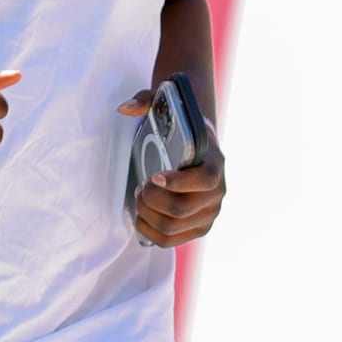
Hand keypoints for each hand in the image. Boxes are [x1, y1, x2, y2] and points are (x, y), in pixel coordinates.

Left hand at [118, 90, 225, 246]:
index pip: (205, 180)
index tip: (154, 175)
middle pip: (182, 209)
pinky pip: (170, 241)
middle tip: (140, 187)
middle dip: (152, 200)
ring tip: (140, 197)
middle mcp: (218, 193)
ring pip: (172, 227)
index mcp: (216, 163)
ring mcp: (209, 214)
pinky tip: (140, 214)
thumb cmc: (178, 129)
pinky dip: (148, 231)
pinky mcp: (197, 229)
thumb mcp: (166, 109)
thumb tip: (124, 108)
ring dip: (147, 214)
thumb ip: (146, 101)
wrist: (195, 149)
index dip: (178, 182)